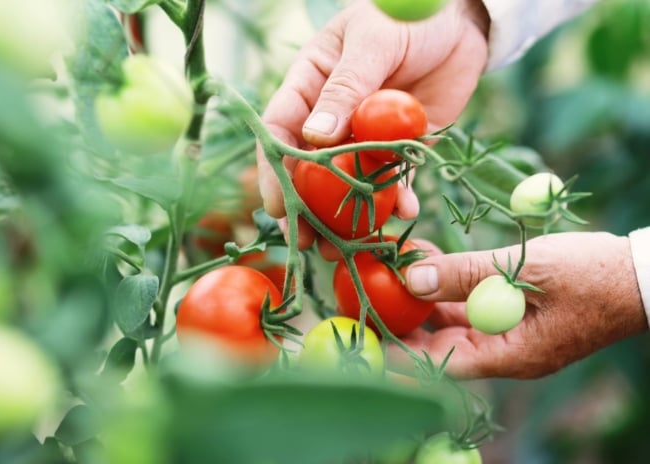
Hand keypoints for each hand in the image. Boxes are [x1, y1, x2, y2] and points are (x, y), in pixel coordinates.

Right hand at [257, 0, 489, 249]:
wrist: (461, 20)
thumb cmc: (406, 15)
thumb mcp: (372, 43)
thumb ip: (345, 89)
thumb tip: (313, 137)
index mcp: (310, 84)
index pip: (280, 129)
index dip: (275, 169)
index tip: (278, 205)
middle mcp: (332, 116)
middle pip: (310, 167)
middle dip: (307, 206)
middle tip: (308, 240)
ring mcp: (365, 134)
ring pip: (350, 181)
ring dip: (348, 215)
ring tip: (347, 246)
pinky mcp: (400, 145)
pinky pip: (395, 177)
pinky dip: (399, 198)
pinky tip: (406, 212)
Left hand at [390, 232, 647, 378]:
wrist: (640, 273)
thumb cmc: (593, 275)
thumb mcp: (526, 269)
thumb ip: (466, 273)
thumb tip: (412, 278)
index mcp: (510, 355)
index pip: (440, 365)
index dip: (399, 354)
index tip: (364, 340)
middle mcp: (503, 350)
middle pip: (439, 343)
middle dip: (403, 321)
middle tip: (366, 298)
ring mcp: (507, 332)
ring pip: (451, 319)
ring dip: (422, 295)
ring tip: (390, 268)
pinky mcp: (511, 312)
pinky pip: (470, 302)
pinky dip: (447, 283)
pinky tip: (425, 258)